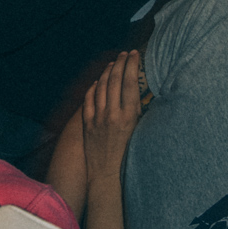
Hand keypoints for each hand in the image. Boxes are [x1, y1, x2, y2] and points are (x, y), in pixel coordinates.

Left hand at [80, 50, 142, 181]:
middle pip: (115, 80)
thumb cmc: (130, 156)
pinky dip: (94, 87)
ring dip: (107, 72)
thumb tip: (138, 93)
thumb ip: (137, 112)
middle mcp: (113, 114)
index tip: (135, 54)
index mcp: (129, 116)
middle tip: (125, 54)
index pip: (130, 82)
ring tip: (113, 63)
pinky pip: (89, 98)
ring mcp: (98, 117)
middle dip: (120, 63)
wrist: (108, 174)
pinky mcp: (87, 122)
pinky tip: (98, 81)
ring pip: (101, 86)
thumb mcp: (140, 132)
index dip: (132, 65)